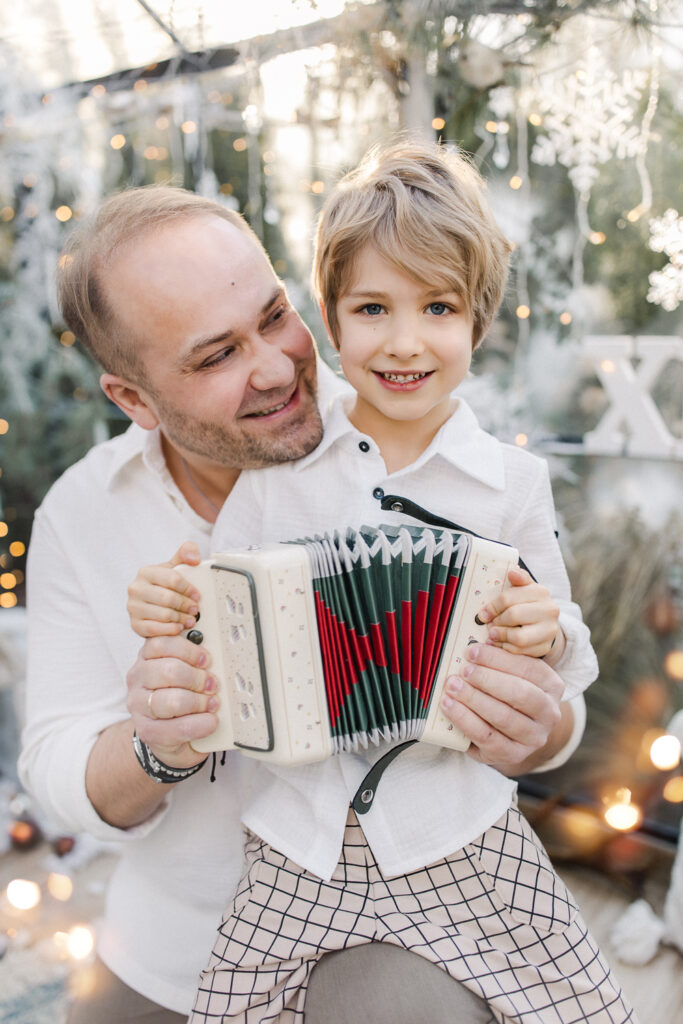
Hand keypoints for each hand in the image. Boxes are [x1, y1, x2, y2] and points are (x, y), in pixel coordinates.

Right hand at [126, 634, 218, 768]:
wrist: (166, 732)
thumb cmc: (179, 695)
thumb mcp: (184, 668)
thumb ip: (193, 657)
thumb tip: (214, 655)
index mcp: (147, 655)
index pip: (156, 639)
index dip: (181, 641)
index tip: (202, 649)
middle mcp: (138, 677)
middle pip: (169, 669)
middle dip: (198, 677)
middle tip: (212, 683)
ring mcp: (138, 704)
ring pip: (172, 700)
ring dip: (199, 702)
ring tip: (211, 703)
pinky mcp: (146, 730)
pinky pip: (178, 727)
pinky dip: (200, 724)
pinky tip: (210, 721)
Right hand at [127, 541, 201, 637]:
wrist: (150, 604)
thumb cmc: (164, 585)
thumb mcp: (174, 567)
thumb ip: (186, 553)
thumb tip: (194, 558)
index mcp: (146, 572)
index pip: (172, 578)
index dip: (188, 588)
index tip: (197, 595)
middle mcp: (136, 589)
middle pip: (168, 598)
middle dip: (186, 605)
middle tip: (195, 609)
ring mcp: (133, 607)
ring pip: (163, 615)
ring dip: (181, 618)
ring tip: (190, 619)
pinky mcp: (135, 624)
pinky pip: (155, 629)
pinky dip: (170, 629)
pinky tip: (178, 627)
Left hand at [440, 642, 563, 773]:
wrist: (513, 732)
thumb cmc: (509, 692)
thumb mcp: (512, 673)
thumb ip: (500, 659)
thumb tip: (476, 643)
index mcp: (552, 685)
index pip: (527, 669)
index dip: (498, 659)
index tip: (472, 651)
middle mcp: (549, 713)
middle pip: (520, 694)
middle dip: (487, 680)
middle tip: (463, 670)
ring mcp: (534, 737)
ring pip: (503, 717)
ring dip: (474, 700)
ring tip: (452, 686)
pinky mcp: (513, 755)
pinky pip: (487, 737)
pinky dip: (465, 720)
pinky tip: (449, 707)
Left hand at [476, 566, 562, 658]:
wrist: (546, 626)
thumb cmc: (528, 605)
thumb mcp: (524, 589)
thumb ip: (518, 579)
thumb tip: (512, 572)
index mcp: (540, 592)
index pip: (508, 598)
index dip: (492, 607)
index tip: (483, 614)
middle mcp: (549, 610)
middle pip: (513, 616)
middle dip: (497, 622)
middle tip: (489, 625)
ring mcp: (549, 630)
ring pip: (518, 637)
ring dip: (501, 636)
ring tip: (494, 634)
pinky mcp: (545, 647)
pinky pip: (520, 651)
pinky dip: (507, 648)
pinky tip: (502, 643)